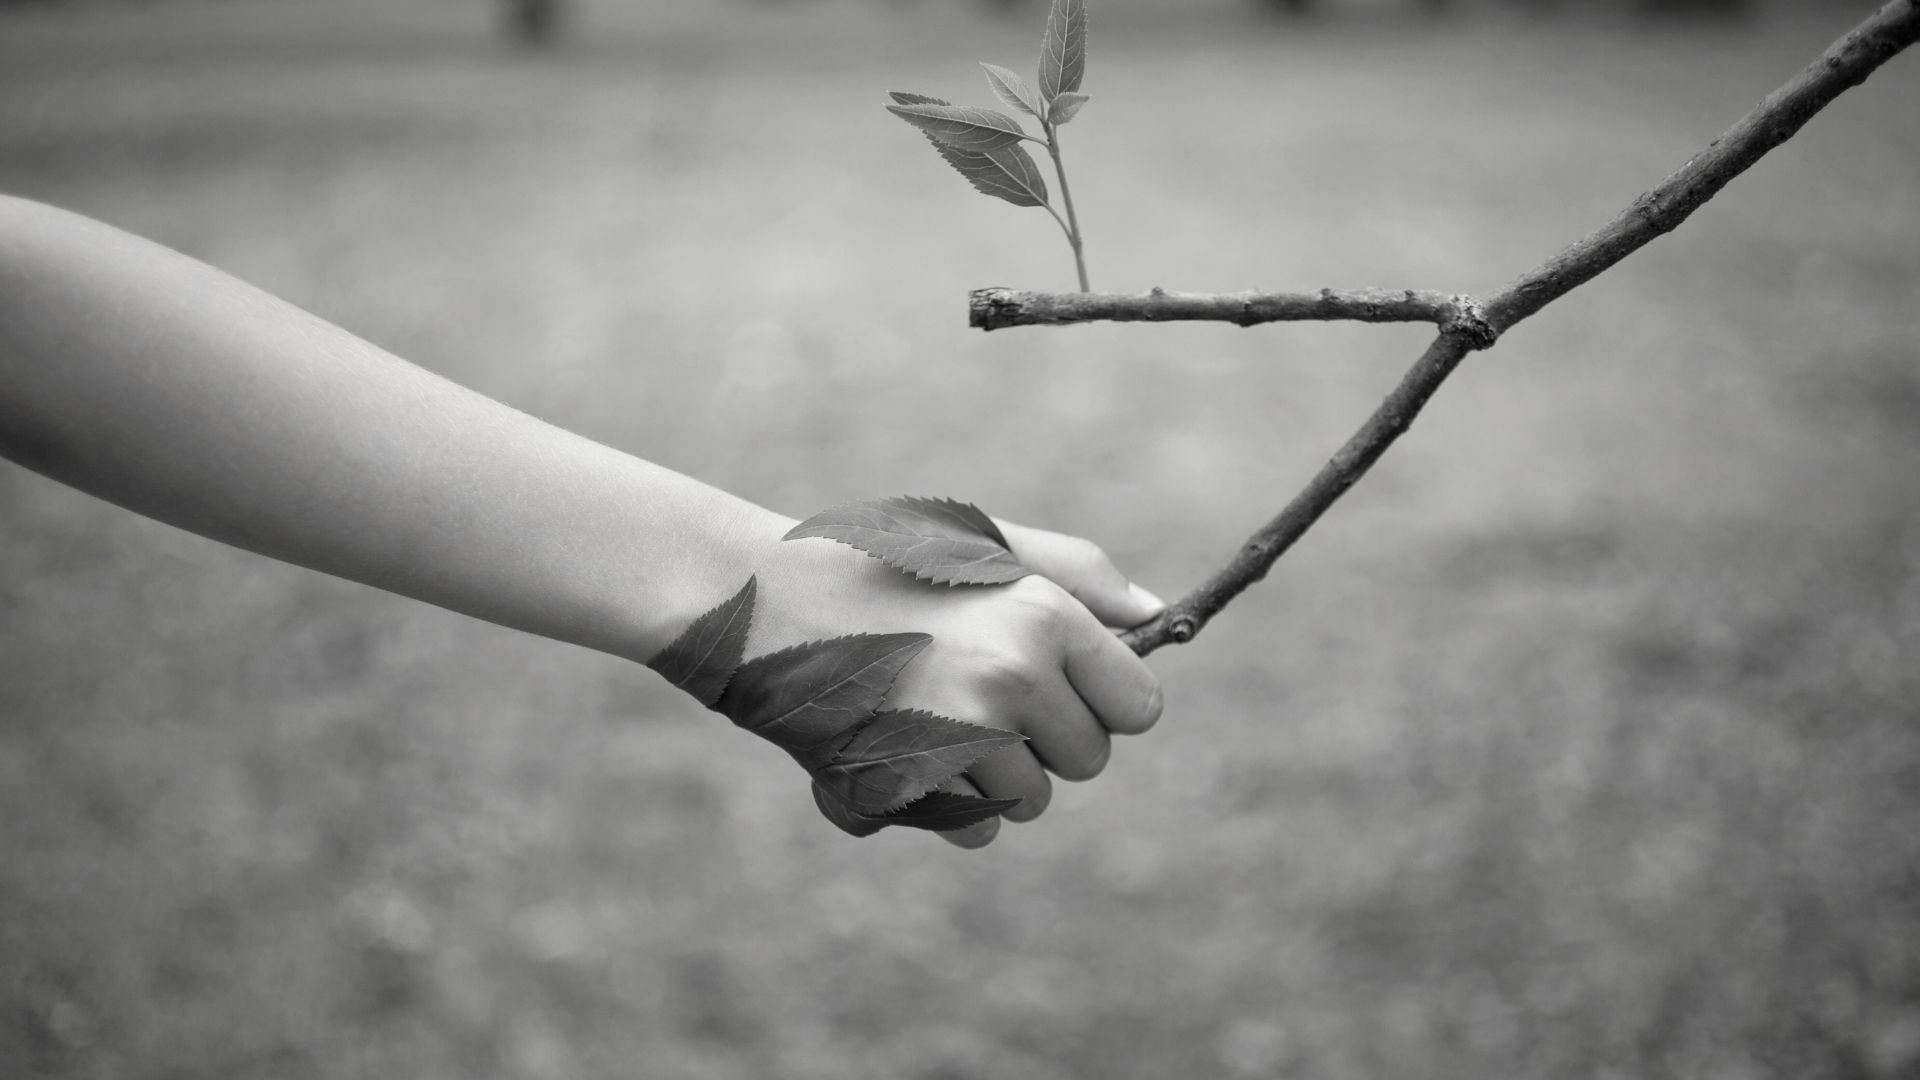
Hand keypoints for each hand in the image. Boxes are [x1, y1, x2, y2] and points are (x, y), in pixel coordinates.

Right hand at [730, 509, 1165, 847]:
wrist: (757, 601)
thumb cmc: (879, 564)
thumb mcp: (983, 544)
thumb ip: (1079, 575)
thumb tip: (1160, 617)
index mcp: (1043, 617)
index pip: (1139, 707)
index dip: (1103, 700)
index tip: (1064, 685)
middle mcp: (1012, 681)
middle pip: (1088, 761)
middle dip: (1047, 739)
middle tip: (978, 689)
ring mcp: (959, 742)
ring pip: (1031, 800)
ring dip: (995, 773)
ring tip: (931, 710)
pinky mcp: (909, 788)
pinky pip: (975, 828)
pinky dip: (949, 804)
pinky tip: (906, 746)